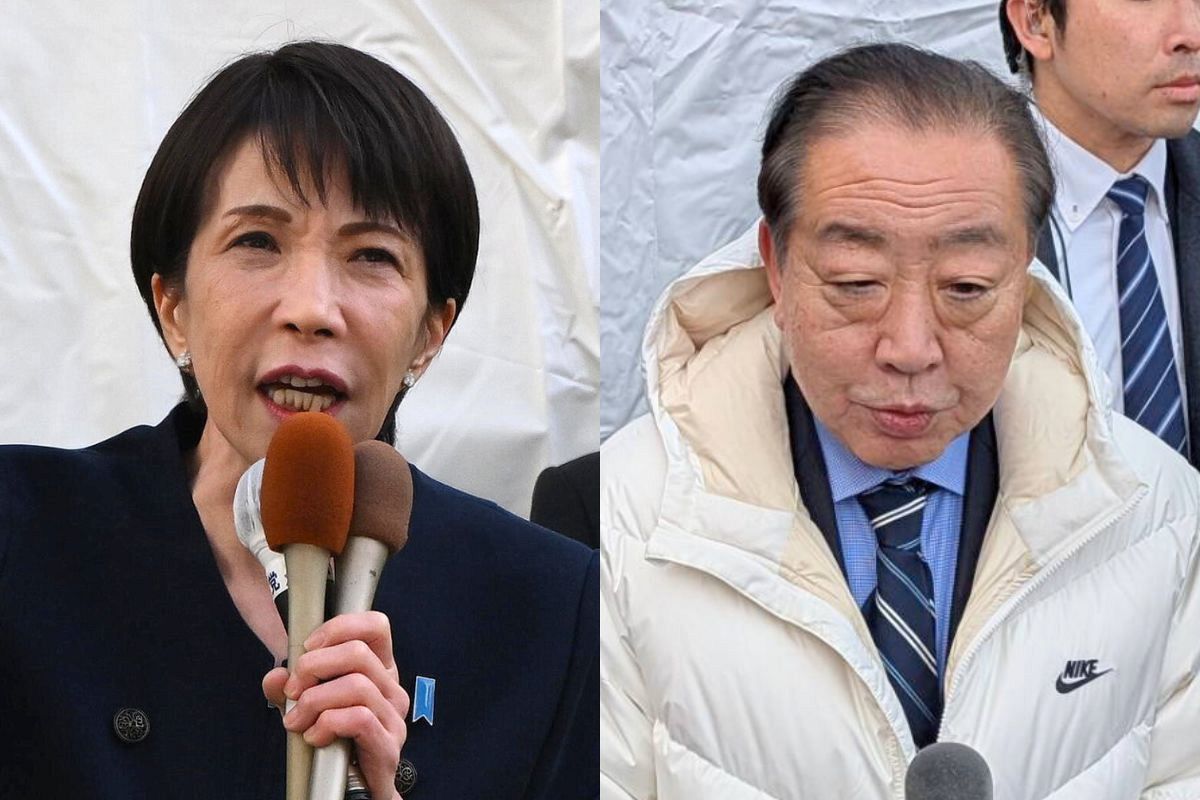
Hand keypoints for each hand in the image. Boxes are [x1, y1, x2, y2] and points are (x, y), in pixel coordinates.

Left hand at [263, 611, 410, 799]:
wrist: (357, 788)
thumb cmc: (337, 740)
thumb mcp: (309, 706)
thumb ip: (290, 689)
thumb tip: (275, 677)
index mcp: (379, 670)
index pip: (376, 626)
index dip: (339, 627)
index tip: (308, 647)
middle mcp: (392, 688)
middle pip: (358, 652)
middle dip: (315, 666)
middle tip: (294, 690)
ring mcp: (394, 716)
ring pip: (356, 685)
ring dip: (315, 701)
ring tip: (297, 720)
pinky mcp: (388, 744)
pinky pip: (359, 718)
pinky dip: (328, 724)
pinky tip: (315, 736)